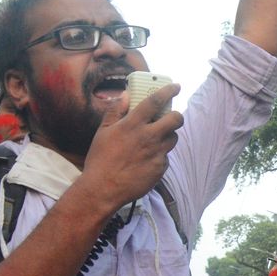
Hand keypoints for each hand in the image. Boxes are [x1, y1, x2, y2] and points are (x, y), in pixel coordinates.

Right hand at [77, 84, 182, 210]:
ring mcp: (157, 153)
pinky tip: (145, 160)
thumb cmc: (100, 159)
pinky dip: (159, 154)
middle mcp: (149, 137)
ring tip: (154, 139)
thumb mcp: (103, 131)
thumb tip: (125, 95)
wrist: (103, 189)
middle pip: (176, 119)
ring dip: (168, 135)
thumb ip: (115, 111)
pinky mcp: (160, 168)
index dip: (168, 91)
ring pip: (173, 138)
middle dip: (176, 116)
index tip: (176, 86)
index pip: (155, 101)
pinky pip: (165, 156)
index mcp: (133, 124)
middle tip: (171, 117)